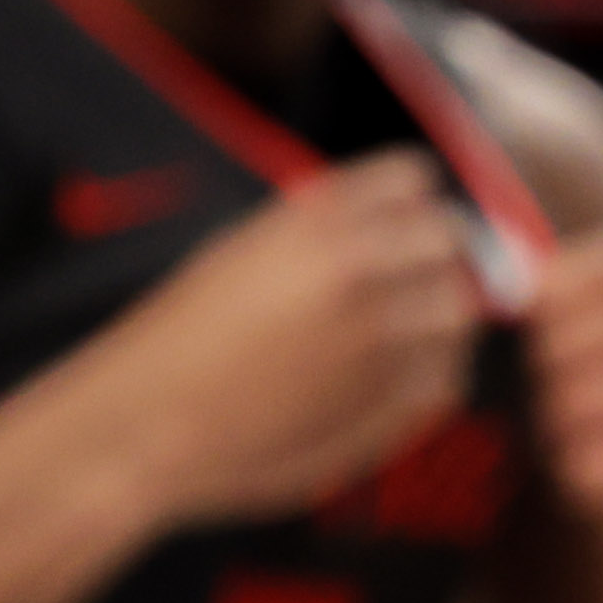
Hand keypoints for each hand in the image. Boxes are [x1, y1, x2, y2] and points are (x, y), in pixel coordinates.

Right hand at [99, 148, 483, 528]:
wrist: (143, 422)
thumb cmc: (180, 342)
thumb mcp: (240, 251)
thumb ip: (319, 233)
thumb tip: (397, 223)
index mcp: (310, 220)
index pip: (412, 180)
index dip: (418, 205)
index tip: (412, 226)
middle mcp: (352, 268)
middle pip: (451, 242)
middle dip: (441, 260)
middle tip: (419, 285)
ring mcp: (376, 335)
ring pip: (459, 314)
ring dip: (440, 323)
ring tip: (400, 339)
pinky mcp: (385, 401)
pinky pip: (444, 379)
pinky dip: (427, 380)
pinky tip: (385, 385)